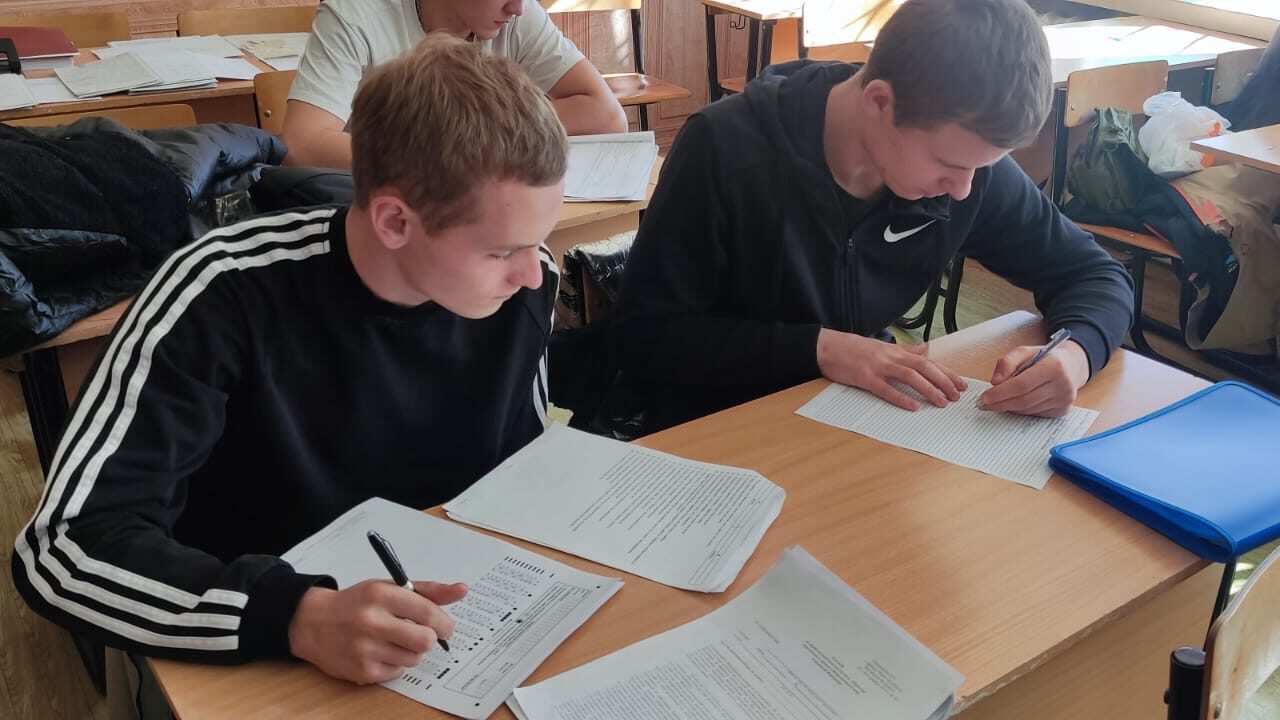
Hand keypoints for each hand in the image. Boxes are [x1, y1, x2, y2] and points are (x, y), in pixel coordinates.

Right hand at [288, 579, 467, 683]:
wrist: (313, 622)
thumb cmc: (357, 603)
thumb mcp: (389, 588)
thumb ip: (428, 590)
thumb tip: (462, 590)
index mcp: (381, 595)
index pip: (428, 612)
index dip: (444, 622)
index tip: (446, 626)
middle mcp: (372, 622)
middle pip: (425, 640)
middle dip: (430, 639)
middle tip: (423, 634)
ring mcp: (365, 649)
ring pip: (414, 658)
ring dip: (412, 651)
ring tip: (395, 640)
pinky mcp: (362, 671)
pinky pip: (398, 671)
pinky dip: (395, 662)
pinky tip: (381, 650)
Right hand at [816, 328, 966, 410]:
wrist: (828, 347)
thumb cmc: (853, 348)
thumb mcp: (882, 346)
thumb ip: (904, 350)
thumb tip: (925, 349)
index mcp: (896, 351)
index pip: (928, 361)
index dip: (946, 372)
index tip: (960, 383)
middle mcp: (891, 357)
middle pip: (924, 367)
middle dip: (943, 381)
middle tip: (955, 395)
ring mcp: (878, 367)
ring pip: (910, 377)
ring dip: (928, 390)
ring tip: (941, 402)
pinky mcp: (865, 378)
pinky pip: (886, 389)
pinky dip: (901, 398)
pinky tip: (913, 407)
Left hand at [979, 340, 1089, 416]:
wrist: (1071, 365)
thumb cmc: (1045, 358)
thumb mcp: (1025, 351)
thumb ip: (1007, 362)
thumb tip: (995, 382)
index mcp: (1054, 366)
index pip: (1022, 385)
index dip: (1001, 393)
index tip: (984, 397)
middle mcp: (1063, 385)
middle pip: (1024, 400)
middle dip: (1001, 403)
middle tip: (984, 404)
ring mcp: (1065, 400)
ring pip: (1028, 410)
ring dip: (1009, 407)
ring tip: (997, 402)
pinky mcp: (1063, 410)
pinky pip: (1035, 414)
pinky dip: (1021, 410)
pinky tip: (1014, 403)